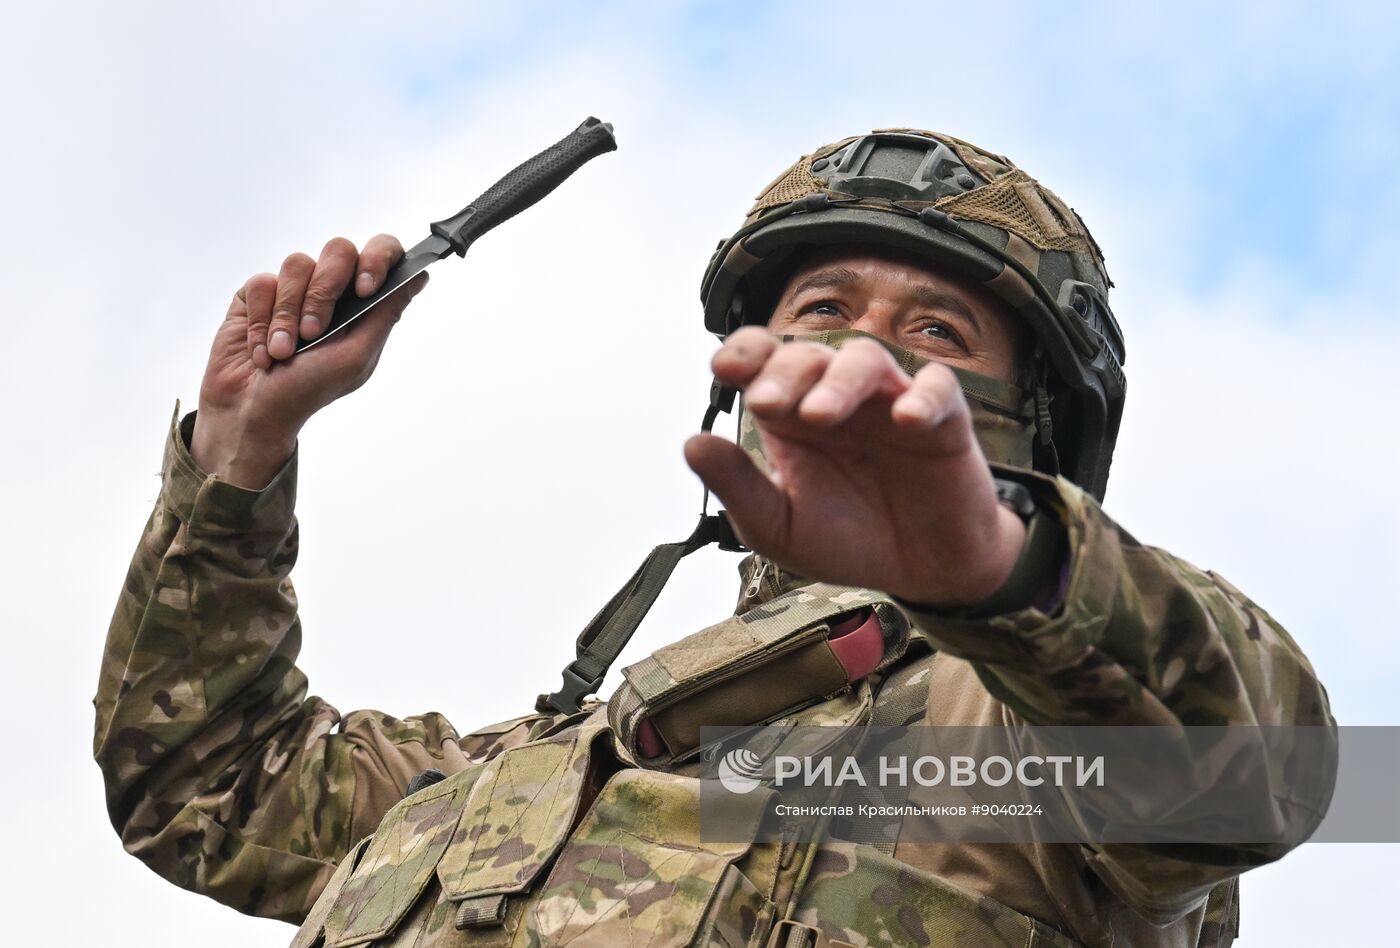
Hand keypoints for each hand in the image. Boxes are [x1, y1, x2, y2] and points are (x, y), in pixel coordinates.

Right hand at [190, 234, 427, 488]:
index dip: (378, 259)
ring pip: (297, 264)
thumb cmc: (308, 389)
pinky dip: (262, 321)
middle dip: (324, 292)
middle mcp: (330, 288)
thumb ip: (386, 313)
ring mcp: (294, 288)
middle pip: (339, 249)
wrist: (254, 408)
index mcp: (362, 302)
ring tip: (283, 351)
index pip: (383, 254)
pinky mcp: (258, 293)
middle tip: (313, 332)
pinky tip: (263, 348)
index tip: (365, 289)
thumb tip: (420, 277)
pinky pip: (262, 283)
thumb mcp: (356, 357)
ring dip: (288, 315)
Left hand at [684, 329, 1025, 606]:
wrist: (921, 572)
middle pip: (809, 356)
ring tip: (820, 415)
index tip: (723, 370)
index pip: (765, 360)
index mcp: (792, 414)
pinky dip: (924, 396)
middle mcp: (839, 397)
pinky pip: (939, 389)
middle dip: (784, 374)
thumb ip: (739, 486)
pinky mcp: (944, 421)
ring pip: (866, 360)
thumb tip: (691, 443)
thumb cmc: (847, 538)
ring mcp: (891, 403)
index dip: (744, 353)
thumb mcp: (780, 526)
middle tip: (768, 405)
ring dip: (840, 381)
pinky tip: (906, 419)